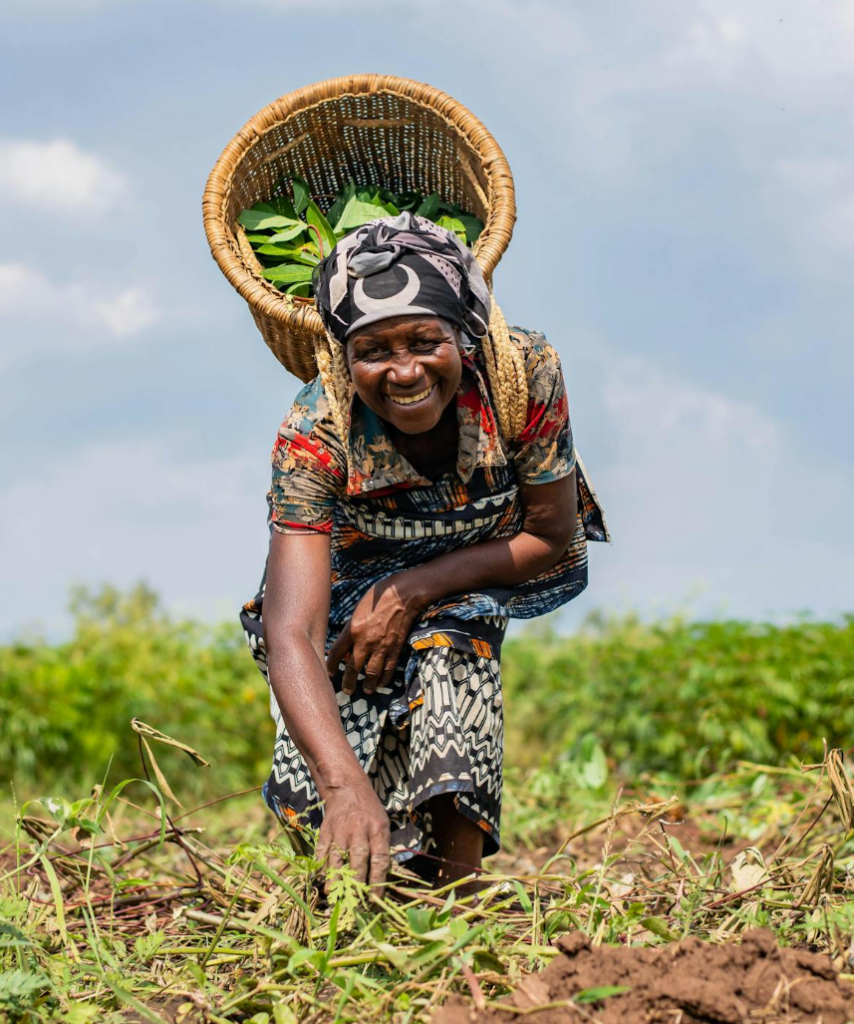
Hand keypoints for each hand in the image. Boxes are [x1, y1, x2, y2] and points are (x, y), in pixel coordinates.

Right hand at [315, 781, 390, 890]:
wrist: (348, 789)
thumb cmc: (369, 812)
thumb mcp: (384, 824)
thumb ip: (383, 849)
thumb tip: (382, 880)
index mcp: (378, 829)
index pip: (380, 859)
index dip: (378, 880)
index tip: (375, 898)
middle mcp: (359, 829)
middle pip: (358, 859)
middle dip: (356, 883)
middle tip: (354, 903)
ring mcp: (340, 830)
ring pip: (337, 857)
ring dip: (335, 879)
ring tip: (334, 896)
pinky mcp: (325, 830)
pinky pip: (322, 851)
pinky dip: (320, 867)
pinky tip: (320, 880)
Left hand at [326, 574, 425, 695]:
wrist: (403, 595)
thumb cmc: (378, 598)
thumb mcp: (357, 611)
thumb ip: (351, 629)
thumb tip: (348, 646)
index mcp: (352, 630)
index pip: (336, 653)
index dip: (331, 665)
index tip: (330, 673)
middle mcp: (365, 641)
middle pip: (353, 668)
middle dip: (349, 682)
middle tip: (347, 691)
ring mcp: (381, 646)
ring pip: (372, 673)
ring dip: (368, 684)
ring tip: (366, 690)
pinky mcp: (395, 648)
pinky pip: (388, 668)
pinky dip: (384, 678)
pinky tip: (381, 683)